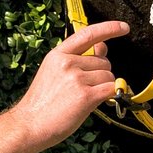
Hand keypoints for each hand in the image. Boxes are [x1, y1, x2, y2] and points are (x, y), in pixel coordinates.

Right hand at [13, 20, 127, 146]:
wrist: (29, 125)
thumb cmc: (43, 102)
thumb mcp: (55, 72)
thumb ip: (79, 59)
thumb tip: (103, 47)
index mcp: (58, 54)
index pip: (88, 34)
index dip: (109, 28)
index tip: (123, 27)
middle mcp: (68, 62)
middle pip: (103, 62)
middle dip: (101, 75)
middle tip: (82, 90)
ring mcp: (76, 78)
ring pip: (109, 76)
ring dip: (103, 87)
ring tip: (82, 98)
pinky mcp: (85, 96)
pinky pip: (111, 89)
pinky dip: (110, 96)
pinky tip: (95, 102)